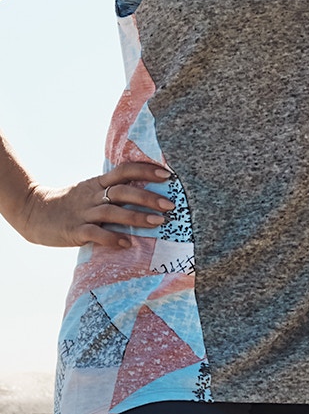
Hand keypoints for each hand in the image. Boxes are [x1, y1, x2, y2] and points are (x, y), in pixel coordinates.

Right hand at [18, 162, 173, 249]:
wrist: (33, 212)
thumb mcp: (89, 190)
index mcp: (97, 183)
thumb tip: (143, 194)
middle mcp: (92, 195)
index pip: (124, 171)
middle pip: (123, 191)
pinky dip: (112, 238)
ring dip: (136, 216)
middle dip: (148, 196)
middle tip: (170, 204)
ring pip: (112, 211)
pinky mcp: (74, 231)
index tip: (167, 174)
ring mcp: (83, 213)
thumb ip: (111, 190)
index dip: (146, 170)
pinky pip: (95, 234)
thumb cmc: (68, 204)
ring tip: (157, 222)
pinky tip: (128, 243)